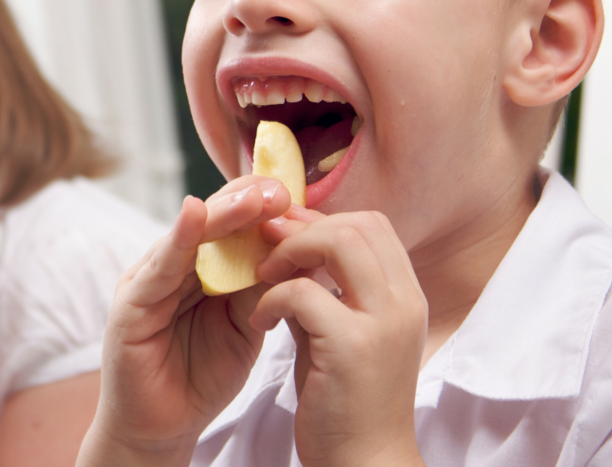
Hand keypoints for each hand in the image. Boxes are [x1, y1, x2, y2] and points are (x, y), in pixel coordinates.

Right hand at [80, 176, 290, 466]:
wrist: (164, 428)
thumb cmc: (202, 374)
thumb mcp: (245, 325)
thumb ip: (261, 286)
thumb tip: (297, 247)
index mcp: (202, 267)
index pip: (232, 225)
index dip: (262, 208)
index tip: (297, 195)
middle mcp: (174, 265)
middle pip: (211, 222)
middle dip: (247, 202)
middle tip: (281, 190)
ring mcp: (149, 279)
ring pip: (188, 237)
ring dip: (221, 214)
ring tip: (252, 197)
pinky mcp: (131, 302)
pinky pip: (158, 267)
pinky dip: (176, 240)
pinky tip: (193, 216)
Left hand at [253, 209, 427, 466]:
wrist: (364, 465)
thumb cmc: (344, 402)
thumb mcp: (336, 332)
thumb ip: (321, 288)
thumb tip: (287, 245)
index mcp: (404, 297)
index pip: (372, 225)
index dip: (322, 220)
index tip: (284, 236)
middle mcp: (404, 303)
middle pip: (358, 224)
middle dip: (303, 227)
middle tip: (267, 248)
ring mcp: (383, 323)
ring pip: (339, 241)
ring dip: (289, 251)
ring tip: (263, 276)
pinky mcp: (353, 348)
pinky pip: (302, 292)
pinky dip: (271, 298)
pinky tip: (259, 321)